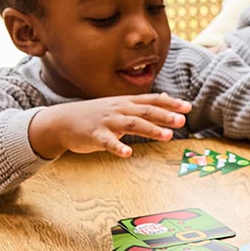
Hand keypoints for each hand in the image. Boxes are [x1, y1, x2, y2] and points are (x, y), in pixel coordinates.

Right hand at [29, 93, 191, 158]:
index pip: (152, 100)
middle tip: (182, 121)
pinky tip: (127, 153)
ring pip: (131, 124)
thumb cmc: (96, 114)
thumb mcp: (121, 105)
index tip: (188, 107)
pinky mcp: (94, 135)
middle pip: (145, 111)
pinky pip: (107, 142)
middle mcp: (119, 110)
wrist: (61, 121)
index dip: (170, 104)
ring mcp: (106, 122)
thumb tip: (167, 97)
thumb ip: (144, 104)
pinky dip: (117, 147)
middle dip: (164, 116)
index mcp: (126, 103)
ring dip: (150, 129)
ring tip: (168, 136)